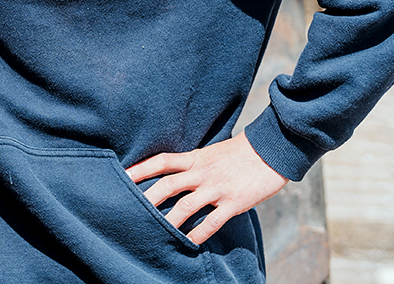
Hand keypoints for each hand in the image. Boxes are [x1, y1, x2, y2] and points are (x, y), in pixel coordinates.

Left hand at [125, 133, 286, 244]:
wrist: (271, 150)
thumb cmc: (238, 153)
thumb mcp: (209, 153)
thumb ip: (191, 164)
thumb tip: (171, 174)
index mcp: (195, 158)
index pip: (162, 161)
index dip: (141, 168)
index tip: (123, 175)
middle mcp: (202, 172)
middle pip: (168, 184)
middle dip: (148, 198)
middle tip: (128, 208)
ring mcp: (217, 187)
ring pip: (186, 205)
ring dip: (169, 220)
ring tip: (153, 231)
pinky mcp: (234, 202)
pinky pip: (212, 221)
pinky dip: (199, 232)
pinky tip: (189, 242)